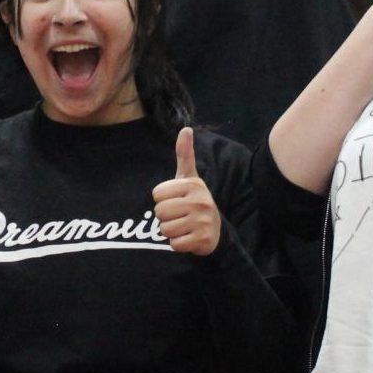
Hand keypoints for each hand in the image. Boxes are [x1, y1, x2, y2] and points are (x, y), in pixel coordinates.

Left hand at [152, 128, 220, 257]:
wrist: (215, 230)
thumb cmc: (194, 201)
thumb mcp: (189, 178)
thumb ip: (185, 154)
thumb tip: (186, 128)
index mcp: (193, 184)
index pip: (157, 194)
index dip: (162, 199)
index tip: (176, 200)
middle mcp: (201, 201)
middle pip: (160, 212)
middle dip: (165, 217)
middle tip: (179, 215)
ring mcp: (203, 221)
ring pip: (165, 229)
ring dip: (170, 231)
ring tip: (183, 226)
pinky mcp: (202, 240)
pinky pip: (174, 244)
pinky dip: (177, 244)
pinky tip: (187, 237)